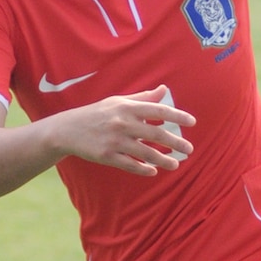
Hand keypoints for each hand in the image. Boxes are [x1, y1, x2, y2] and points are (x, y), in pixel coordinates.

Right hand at [50, 89, 193, 175]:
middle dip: (176, 143)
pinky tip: (153, 171)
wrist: (68, 129)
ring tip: (175, 165)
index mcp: (127, 108)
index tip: (192, 122)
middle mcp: (122, 123)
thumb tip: (164, 90)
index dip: (177, 116)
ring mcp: (115, 141)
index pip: (158, 111)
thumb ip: (143, 98)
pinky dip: (143, 169)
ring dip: (163, 160)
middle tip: (190, 149)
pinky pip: (130, 165)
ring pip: (146, 153)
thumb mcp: (119, 102)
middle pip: (156, 134)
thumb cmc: (98, 113)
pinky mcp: (107, 156)